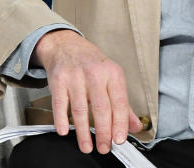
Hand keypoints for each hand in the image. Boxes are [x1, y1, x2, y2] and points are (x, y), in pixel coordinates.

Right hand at [31, 30, 142, 153]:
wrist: (66, 45)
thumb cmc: (91, 63)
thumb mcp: (112, 77)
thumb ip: (123, 104)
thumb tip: (135, 126)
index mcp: (112, 73)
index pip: (119, 102)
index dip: (120, 123)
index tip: (120, 139)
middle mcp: (95, 73)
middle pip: (101, 108)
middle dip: (103, 132)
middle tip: (104, 147)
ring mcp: (75, 76)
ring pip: (80, 109)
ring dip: (83, 132)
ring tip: (87, 146)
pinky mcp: (58, 80)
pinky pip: (59, 104)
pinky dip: (62, 120)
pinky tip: (65, 131)